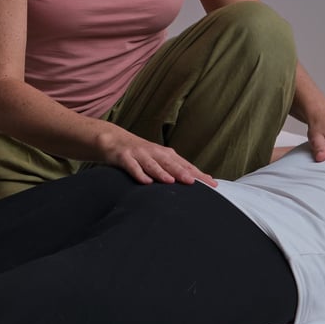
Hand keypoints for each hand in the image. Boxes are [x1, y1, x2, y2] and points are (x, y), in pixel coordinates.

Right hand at [95, 127, 216, 186]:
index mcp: (165, 154)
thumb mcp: (157, 159)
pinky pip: (132, 167)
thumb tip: (194, 180)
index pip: (185, 165)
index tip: (212, 184)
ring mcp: (139, 154)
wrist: (113, 139)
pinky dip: (139, 173)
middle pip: (171, 163)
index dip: (198, 174)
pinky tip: (146, 181)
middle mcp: (154, 152)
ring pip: (152, 164)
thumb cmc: (139, 153)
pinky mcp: (124, 157)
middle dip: (183, 172)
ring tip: (171, 181)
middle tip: (194, 182)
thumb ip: (173, 168)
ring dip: (161, 172)